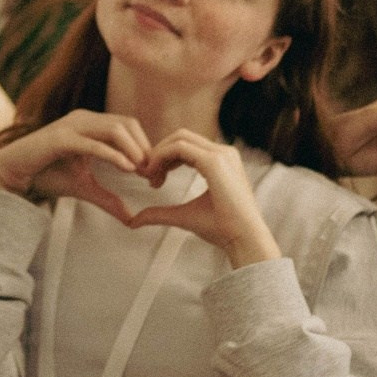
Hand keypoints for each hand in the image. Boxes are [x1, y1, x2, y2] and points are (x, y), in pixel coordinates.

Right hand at [0, 110, 151, 224]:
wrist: (13, 174)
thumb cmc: (47, 175)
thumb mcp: (84, 188)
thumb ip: (108, 199)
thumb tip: (132, 219)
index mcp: (91, 124)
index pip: (128, 127)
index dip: (145, 147)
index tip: (154, 174)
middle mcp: (83, 119)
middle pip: (126, 124)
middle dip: (144, 148)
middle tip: (153, 174)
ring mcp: (72, 125)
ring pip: (114, 129)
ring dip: (133, 150)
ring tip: (142, 172)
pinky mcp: (61, 138)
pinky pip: (93, 143)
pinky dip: (113, 155)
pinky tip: (127, 169)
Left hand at [124, 131, 279, 263]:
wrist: (243, 239)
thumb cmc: (221, 229)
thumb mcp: (184, 216)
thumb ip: (160, 213)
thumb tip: (133, 221)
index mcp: (222, 161)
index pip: (187, 146)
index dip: (165, 158)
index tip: (153, 180)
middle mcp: (223, 153)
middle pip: (181, 137)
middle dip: (159, 152)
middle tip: (147, 176)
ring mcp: (221, 154)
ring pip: (179, 139)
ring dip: (158, 154)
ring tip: (149, 178)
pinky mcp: (214, 162)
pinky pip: (179, 148)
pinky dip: (161, 157)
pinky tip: (153, 176)